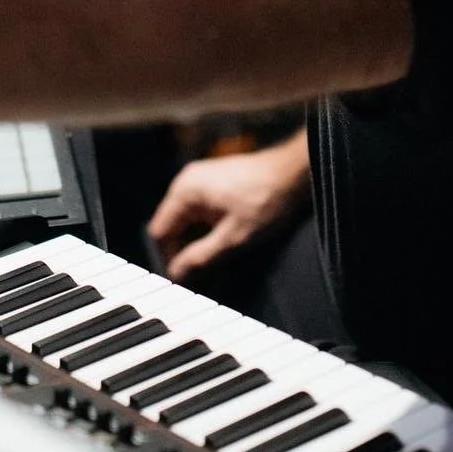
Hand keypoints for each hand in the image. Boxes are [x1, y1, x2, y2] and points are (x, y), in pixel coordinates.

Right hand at [146, 132, 309, 283]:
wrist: (292, 172)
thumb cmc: (265, 199)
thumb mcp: (233, 237)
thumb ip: (201, 257)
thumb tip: (176, 274)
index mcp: (184, 191)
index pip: (160, 232)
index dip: (168, 258)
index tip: (182, 278)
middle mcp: (186, 182)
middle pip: (171, 225)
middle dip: (183, 250)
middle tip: (200, 274)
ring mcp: (200, 180)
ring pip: (185, 220)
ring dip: (195, 241)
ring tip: (213, 261)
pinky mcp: (213, 182)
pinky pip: (198, 211)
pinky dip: (204, 229)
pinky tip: (220, 243)